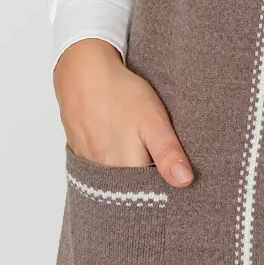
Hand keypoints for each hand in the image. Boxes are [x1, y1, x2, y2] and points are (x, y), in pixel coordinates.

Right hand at [53, 38, 194, 185]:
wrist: (83, 71)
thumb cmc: (120, 93)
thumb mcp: (153, 121)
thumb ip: (167, 154)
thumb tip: (184, 182)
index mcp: (124, 167)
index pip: (149, 193)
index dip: (163, 188)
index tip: (173, 178)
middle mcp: (103, 172)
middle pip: (129, 189)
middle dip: (145, 183)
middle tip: (157, 162)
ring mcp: (88, 163)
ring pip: (114, 179)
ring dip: (127, 174)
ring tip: (139, 154)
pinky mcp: (79, 152)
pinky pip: (98, 169)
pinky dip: (111, 165)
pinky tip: (119, 148)